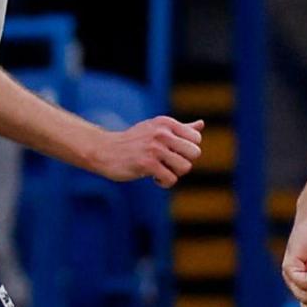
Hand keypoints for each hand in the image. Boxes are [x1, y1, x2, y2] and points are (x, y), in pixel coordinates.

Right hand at [85, 116, 204, 186]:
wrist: (104, 150)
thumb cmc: (133, 141)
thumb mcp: (156, 128)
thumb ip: (180, 128)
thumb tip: (201, 124)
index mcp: (166, 123)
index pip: (196, 138)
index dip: (187, 149)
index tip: (172, 151)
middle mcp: (162, 133)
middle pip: (195, 153)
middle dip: (184, 162)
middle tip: (168, 163)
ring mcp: (154, 148)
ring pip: (185, 167)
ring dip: (173, 173)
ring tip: (160, 170)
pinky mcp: (147, 164)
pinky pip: (171, 179)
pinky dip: (163, 182)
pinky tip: (152, 177)